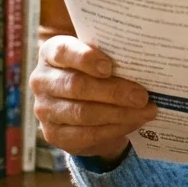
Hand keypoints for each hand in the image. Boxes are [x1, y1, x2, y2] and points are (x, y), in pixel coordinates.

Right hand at [29, 36, 158, 162]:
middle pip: (77, 86)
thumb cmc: (95, 74)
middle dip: (113, 92)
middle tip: (142, 96)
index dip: (86, 59)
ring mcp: (44, 109)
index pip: (64, 52)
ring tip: (146, 111)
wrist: (81, 106)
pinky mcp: (53, 134)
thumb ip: (112, 56)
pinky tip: (135, 123)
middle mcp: (42, 80)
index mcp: (51, 53)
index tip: (109, 67)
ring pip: (83, 113)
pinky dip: (114, 129)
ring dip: (119, 113)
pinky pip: (86, 134)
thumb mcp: (99, 59)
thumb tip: (145, 62)